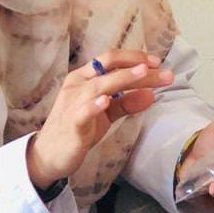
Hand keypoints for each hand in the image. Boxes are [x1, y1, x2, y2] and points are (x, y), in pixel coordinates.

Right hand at [27, 50, 172, 188]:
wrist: (50, 155)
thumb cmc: (80, 129)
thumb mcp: (107, 114)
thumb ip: (127, 103)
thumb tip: (152, 94)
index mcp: (84, 78)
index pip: (110, 59)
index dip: (134, 57)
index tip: (157, 62)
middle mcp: (77, 85)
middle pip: (108, 68)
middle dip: (137, 66)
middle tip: (163, 71)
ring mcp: (72, 104)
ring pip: (98, 86)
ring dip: (123, 78)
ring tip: (143, 73)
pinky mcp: (72, 125)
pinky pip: (82, 113)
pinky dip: (94, 106)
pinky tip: (106, 101)